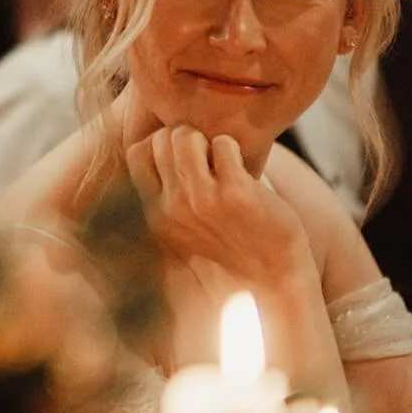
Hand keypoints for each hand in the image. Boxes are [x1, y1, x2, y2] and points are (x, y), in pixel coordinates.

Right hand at [125, 127, 312, 290]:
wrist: (275, 275)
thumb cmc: (232, 243)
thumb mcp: (185, 228)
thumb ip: (168, 196)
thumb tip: (157, 143)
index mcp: (157, 214)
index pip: (136, 153)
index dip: (158, 143)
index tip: (181, 155)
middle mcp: (174, 208)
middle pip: (162, 139)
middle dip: (185, 137)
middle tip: (206, 155)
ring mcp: (203, 200)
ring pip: (186, 137)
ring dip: (207, 140)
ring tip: (221, 158)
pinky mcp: (236, 193)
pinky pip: (223, 144)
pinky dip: (234, 149)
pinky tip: (241, 169)